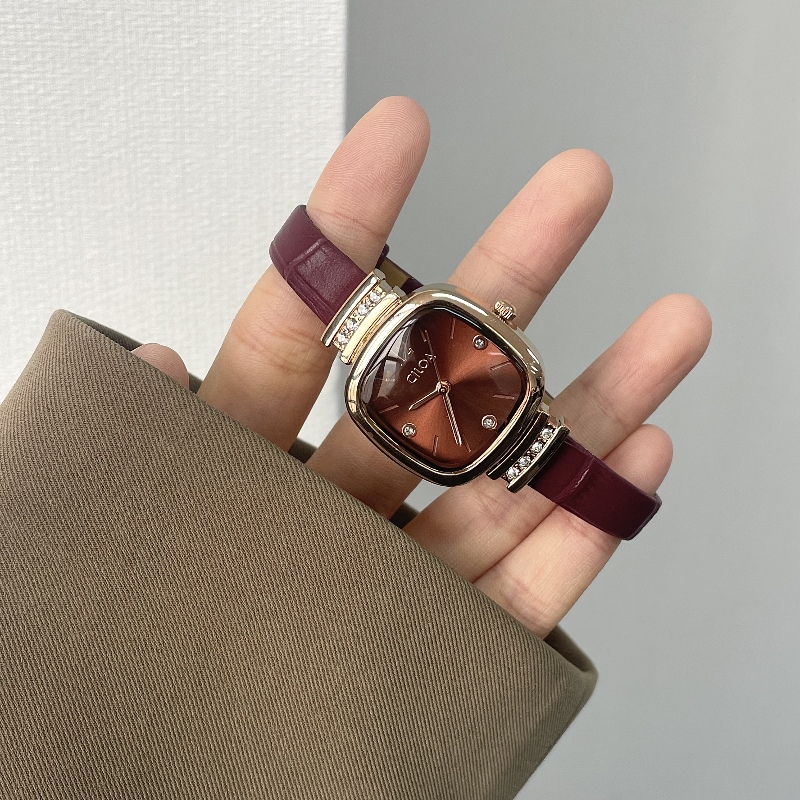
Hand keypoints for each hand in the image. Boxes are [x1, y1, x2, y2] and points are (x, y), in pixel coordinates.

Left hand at [133, 96, 710, 637]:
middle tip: (574, 190)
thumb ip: (120, 454)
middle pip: (434, 383)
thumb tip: (154, 366)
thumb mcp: (78, 548)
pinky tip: (642, 458)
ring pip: (508, 481)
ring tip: (668, 325)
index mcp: (233, 471)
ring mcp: (392, 581)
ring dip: (593, 402)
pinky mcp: (441, 658)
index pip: (298, 329)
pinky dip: (584, 530)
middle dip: (509, 281)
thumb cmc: (91, 695)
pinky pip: (525, 592)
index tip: (401, 137)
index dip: (347, 228)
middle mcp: (327, 511)